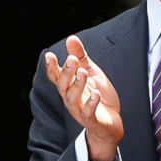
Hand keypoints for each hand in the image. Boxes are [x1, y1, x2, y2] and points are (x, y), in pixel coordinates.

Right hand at [45, 35, 122, 160]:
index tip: (49, 55)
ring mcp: (80, 110)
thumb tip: (71, 38)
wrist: (111, 123)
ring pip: (73, 98)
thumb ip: (81, 57)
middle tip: (73, 59)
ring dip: (78, 84)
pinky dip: (91, 103)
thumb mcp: (91, 73)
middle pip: (63, 85)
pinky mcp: (91, 120)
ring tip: (84, 73)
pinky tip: (96, 93)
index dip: (52, 67)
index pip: (56, 76)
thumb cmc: (98, 96)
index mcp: (69, 86)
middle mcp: (70, 98)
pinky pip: (88, 113)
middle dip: (67, 72)